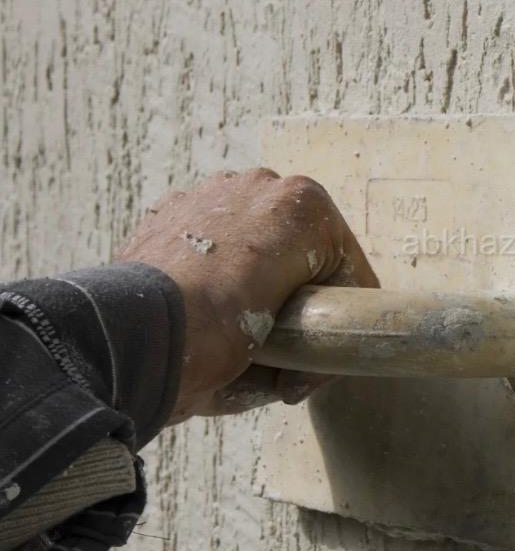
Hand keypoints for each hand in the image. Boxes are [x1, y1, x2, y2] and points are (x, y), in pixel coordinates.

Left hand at [116, 169, 377, 421]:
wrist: (135, 339)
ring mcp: (212, 190)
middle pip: (300, 244)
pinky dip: (213, 263)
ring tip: (240, 320)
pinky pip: (211, 237)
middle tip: (285, 338)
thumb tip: (303, 366)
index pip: (344, 266)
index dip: (341, 313)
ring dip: (257, 270)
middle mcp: (263, 184)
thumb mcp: (301, 349)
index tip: (322, 352)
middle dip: (298, 286)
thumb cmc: (223, 339)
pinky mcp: (171, 208)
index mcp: (306, 206)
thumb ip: (316, 346)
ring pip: (256, 236)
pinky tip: (205, 301)